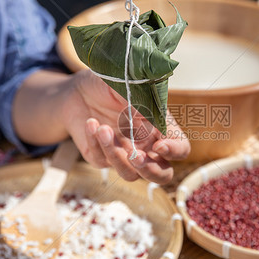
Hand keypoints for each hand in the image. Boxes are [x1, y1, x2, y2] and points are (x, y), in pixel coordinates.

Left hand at [64, 70, 190, 184]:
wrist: (78, 90)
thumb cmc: (110, 83)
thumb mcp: (130, 85)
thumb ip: (145, 98)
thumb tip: (156, 113)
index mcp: (161, 128)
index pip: (180, 148)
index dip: (174, 150)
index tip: (159, 145)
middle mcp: (146, 145)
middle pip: (162, 175)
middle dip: (151, 171)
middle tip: (135, 156)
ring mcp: (124, 155)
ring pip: (130, 175)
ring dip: (116, 155)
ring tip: (103, 129)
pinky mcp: (102, 158)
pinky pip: (102, 161)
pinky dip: (96, 143)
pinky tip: (91, 123)